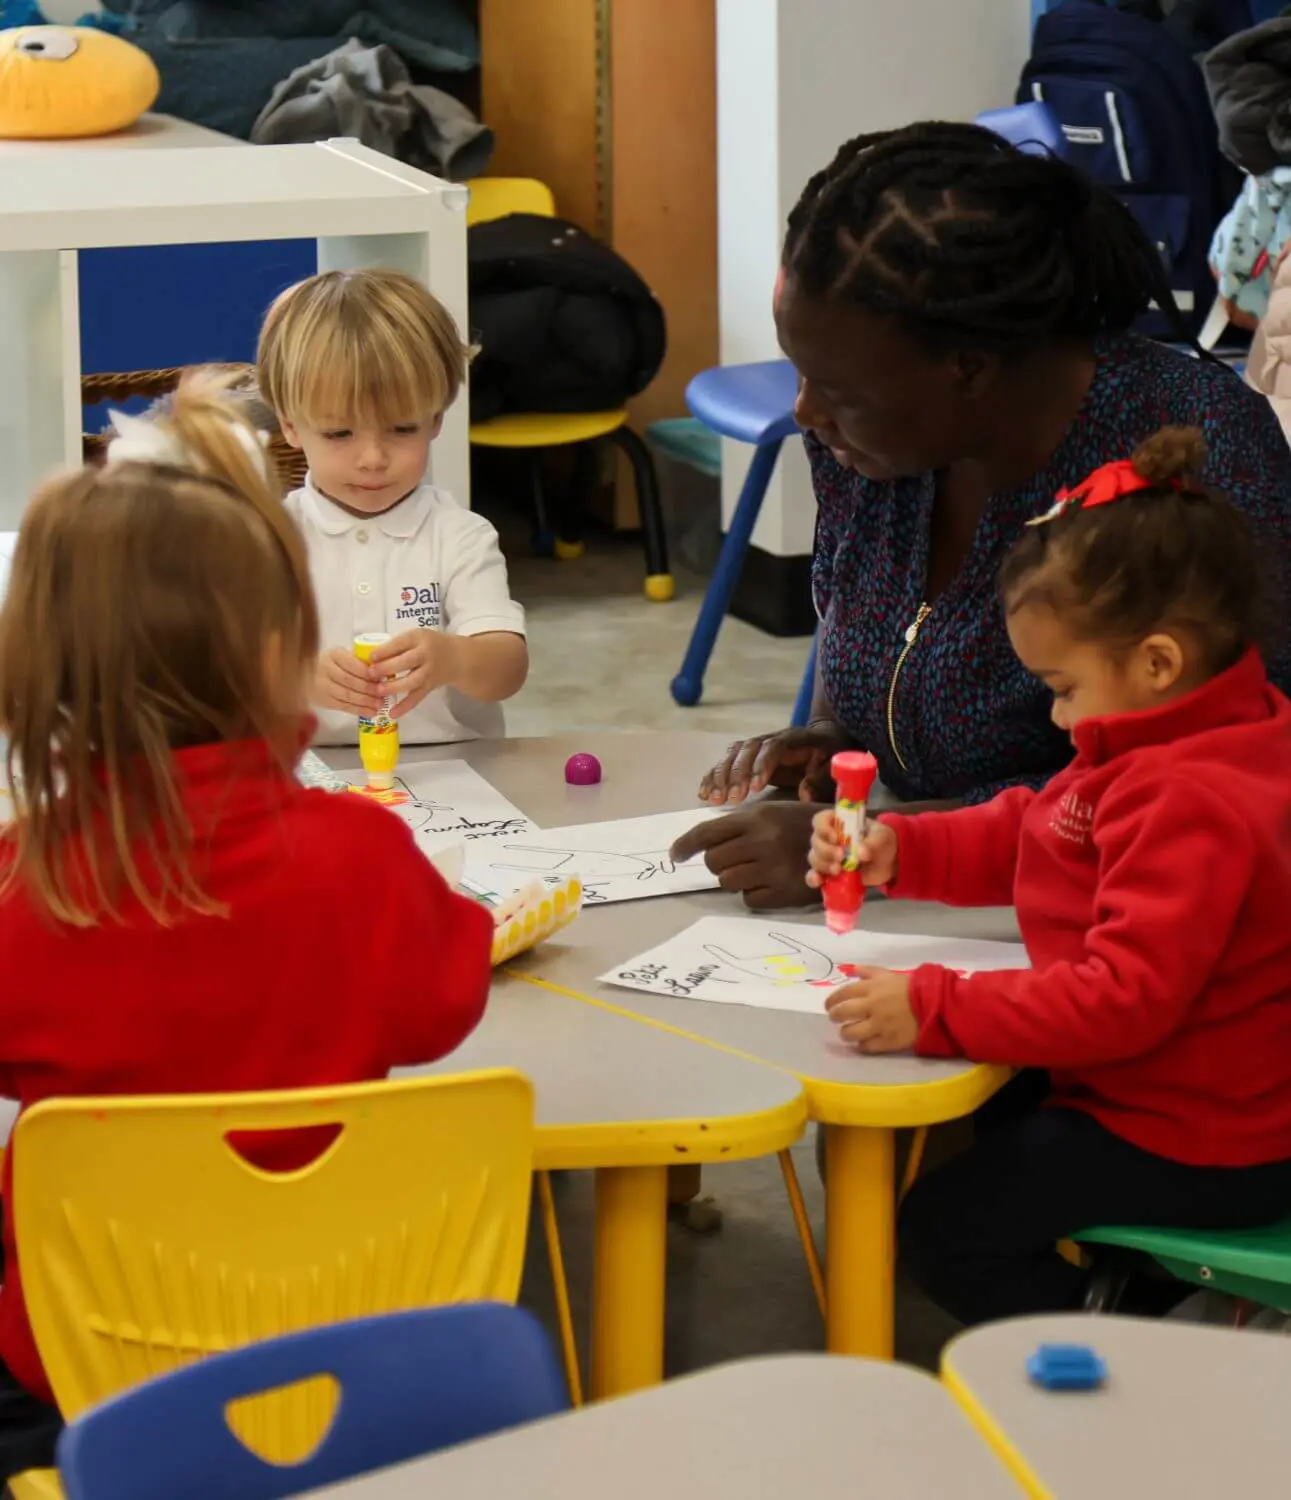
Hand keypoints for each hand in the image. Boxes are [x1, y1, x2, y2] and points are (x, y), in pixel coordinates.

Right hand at [315, 648, 384, 715]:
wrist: (308, 675)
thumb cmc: (334, 664)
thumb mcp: (343, 656)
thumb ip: (359, 662)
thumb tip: (383, 671)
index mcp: (334, 655)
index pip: (353, 664)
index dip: (368, 673)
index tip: (382, 678)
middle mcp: (326, 669)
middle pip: (350, 681)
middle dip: (369, 688)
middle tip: (384, 693)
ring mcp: (323, 686)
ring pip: (347, 695)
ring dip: (366, 701)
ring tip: (380, 704)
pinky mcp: (323, 700)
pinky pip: (343, 706)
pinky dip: (359, 710)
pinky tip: (371, 712)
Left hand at [370, 630, 458, 720]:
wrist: (458, 657)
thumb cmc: (429, 644)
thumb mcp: (416, 637)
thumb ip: (397, 646)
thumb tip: (370, 659)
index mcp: (419, 638)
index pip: (401, 643)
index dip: (385, 650)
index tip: (371, 657)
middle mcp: (426, 654)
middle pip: (406, 662)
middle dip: (387, 668)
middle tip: (370, 674)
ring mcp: (430, 672)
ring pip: (412, 681)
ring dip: (395, 687)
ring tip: (378, 691)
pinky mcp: (430, 686)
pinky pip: (418, 697)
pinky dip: (405, 706)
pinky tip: (393, 713)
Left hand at [671, 801, 821, 909]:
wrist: (846, 844)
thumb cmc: (804, 825)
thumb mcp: (772, 812)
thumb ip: (740, 826)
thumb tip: (703, 842)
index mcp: (756, 818)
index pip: (707, 833)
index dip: (685, 845)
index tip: (675, 856)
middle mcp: (761, 842)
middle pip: (713, 861)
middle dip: (718, 863)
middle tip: (736, 860)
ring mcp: (772, 869)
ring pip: (727, 881)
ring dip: (735, 878)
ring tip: (756, 870)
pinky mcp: (783, 893)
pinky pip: (749, 899)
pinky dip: (754, 894)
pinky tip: (771, 882)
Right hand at [698, 723, 849, 806]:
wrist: (821, 736)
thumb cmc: (828, 753)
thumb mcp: (832, 764)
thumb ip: (820, 778)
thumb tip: (804, 794)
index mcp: (793, 738)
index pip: (773, 747)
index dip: (762, 765)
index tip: (755, 787)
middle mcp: (769, 738)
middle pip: (747, 750)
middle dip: (737, 774)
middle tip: (732, 798)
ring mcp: (754, 746)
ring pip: (732, 756)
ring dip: (720, 777)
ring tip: (715, 800)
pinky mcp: (745, 756)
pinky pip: (724, 763)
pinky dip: (712, 777)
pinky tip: (703, 794)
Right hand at [806, 815, 898, 889]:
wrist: (889, 863)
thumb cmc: (882, 842)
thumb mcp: (882, 837)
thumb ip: (872, 843)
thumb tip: (861, 853)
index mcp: (839, 823)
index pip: (820, 820)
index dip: (823, 828)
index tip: (835, 838)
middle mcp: (828, 838)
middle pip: (816, 841)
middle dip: (826, 850)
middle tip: (841, 857)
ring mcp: (827, 857)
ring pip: (814, 858)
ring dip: (823, 864)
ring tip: (838, 870)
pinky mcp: (829, 873)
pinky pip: (814, 875)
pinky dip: (813, 878)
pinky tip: (818, 882)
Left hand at [824, 968, 917, 1053]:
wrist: (934, 1004)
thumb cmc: (912, 987)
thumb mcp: (889, 974)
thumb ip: (869, 971)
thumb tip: (852, 970)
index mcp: (870, 988)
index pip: (842, 994)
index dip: (832, 1001)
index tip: (829, 1006)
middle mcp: (871, 1006)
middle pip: (842, 1013)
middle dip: (834, 1016)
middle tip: (835, 1019)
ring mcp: (879, 1025)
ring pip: (851, 1033)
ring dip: (845, 1033)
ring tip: (847, 1033)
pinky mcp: (888, 1041)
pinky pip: (867, 1046)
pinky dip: (862, 1045)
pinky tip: (863, 1043)